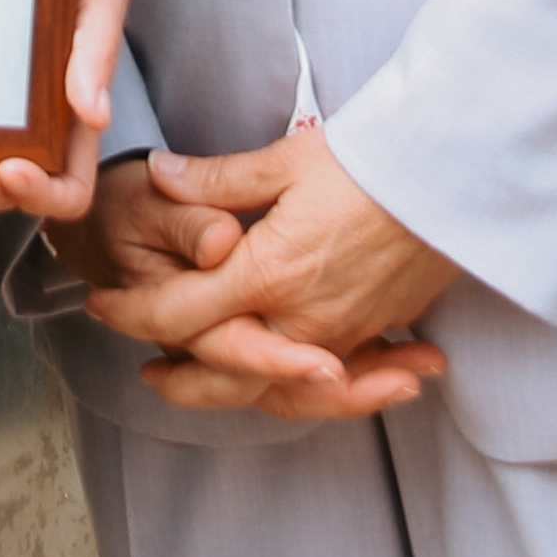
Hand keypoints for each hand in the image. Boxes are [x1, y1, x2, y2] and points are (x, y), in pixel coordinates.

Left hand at [83, 125, 463, 418]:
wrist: (454, 179)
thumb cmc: (369, 162)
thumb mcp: (283, 162)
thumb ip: (216, 180)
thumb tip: (159, 173)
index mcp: (266, 274)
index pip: (179, 312)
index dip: (132, 313)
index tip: (103, 306)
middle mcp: (300, 319)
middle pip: (223, 375)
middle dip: (181, 381)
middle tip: (150, 374)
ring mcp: (342, 335)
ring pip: (276, 390)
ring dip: (236, 394)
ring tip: (209, 386)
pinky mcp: (376, 334)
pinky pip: (329, 386)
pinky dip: (302, 394)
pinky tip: (289, 386)